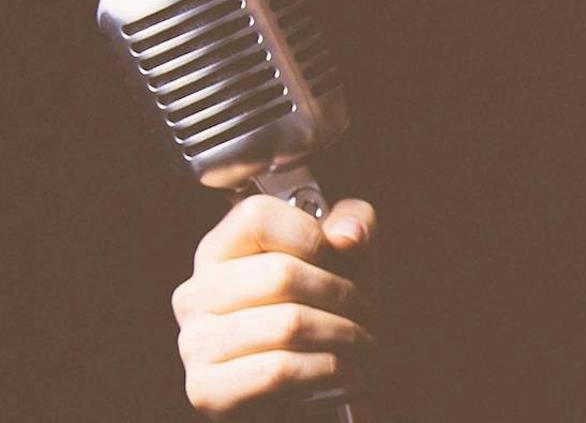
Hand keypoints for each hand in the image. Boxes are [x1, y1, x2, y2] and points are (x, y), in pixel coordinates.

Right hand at [171, 194, 377, 418]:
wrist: (305, 387)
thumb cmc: (322, 309)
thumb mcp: (345, 255)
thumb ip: (354, 222)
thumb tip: (348, 236)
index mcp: (220, 249)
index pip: (257, 217)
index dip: (312, 236)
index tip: (342, 257)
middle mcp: (197, 293)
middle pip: (281, 274)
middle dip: (342, 294)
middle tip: (368, 310)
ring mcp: (195, 343)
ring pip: (287, 324)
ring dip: (343, 333)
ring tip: (362, 339)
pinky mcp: (207, 390)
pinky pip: (279, 370)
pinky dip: (325, 368)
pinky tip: (343, 367)